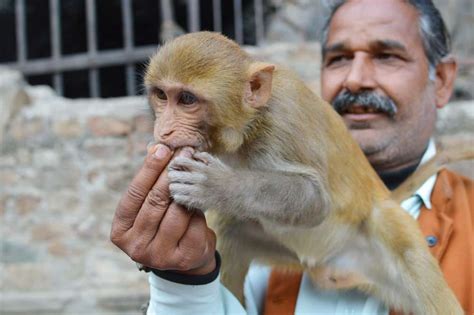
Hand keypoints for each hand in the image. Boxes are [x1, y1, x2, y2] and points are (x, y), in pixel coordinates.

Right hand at [110, 144, 216, 274]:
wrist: (187, 257)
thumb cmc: (164, 225)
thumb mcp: (150, 208)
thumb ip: (149, 184)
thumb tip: (155, 148)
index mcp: (121, 232)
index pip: (134, 194)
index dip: (149, 169)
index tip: (163, 149)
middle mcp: (137, 247)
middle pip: (155, 202)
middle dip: (171, 173)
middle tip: (184, 152)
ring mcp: (160, 256)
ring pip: (176, 212)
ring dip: (187, 190)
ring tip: (194, 173)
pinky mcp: (184, 258)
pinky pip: (193, 224)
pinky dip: (197, 210)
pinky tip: (199, 201)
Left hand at [168, 152, 231, 210]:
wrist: (238, 194)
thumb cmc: (227, 178)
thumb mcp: (217, 163)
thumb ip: (204, 157)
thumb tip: (192, 153)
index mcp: (202, 167)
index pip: (179, 161)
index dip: (174, 164)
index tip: (175, 167)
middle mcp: (199, 178)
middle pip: (173, 176)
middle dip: (172, 177)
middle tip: (175, 179)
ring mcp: (198, 191)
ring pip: (174, 188)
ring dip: (174, 188)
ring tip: (178, 189)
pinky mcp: (199, 202)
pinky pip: (179, 199)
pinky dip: (178, 197)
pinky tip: (183, 196)